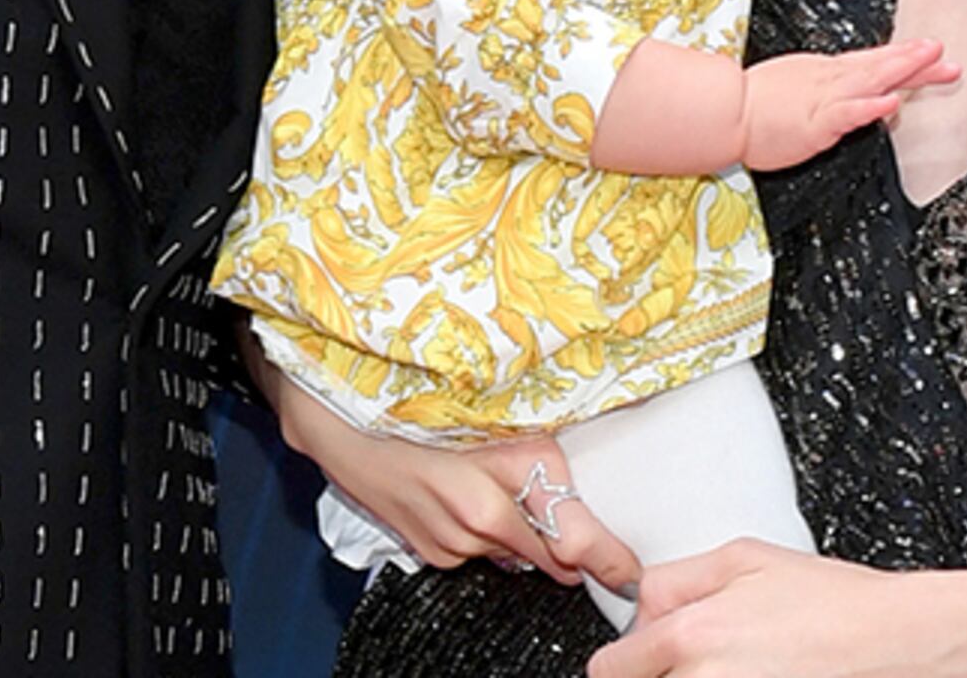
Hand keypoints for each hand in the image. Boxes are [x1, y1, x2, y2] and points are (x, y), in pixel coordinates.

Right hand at [248, 346, 638, 588]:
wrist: (336, 411)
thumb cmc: (420, 395)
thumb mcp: (501, 411)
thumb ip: (549, 456)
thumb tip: (603, 471)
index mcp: (508, 482)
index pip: (579, 543)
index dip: (611, 560)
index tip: (630, 570)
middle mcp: (481, 523)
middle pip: (548, 560)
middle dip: (566, 547)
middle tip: (575, 525)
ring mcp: (450, 543)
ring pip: (509, 554)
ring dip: (518, 533)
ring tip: (496, 484)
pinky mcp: (426, 550)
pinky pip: (472, 551)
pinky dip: (480, 533)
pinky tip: (463, 492)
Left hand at [586, 541, 928, 677]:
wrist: (893, 640)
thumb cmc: (833, 601)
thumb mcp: (744, 557)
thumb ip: (676, 578)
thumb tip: (641, 606)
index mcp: (689, 637)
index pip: (611, 669)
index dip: (628, 658)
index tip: (642, 656)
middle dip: (662, 671)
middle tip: (703, 656)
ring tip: (739, 664)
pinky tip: (761, 672)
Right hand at [739, 39, 955, 170]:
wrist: (724, 111)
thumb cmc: (753, 103)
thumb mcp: (795, 86)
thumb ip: (826, 90)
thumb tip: (851, 90)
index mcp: (825, 72)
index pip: (872, 61)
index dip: (904, 56)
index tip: (932, 52)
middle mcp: (830, 80)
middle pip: (879, 67)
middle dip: (915, 61)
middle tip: (946, 55)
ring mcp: (824, 98)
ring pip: (870, 81)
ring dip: (903, 70)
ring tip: (932, 62)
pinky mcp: (815, 121)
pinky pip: (847, 113)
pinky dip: (870, 106)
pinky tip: (891, 101)